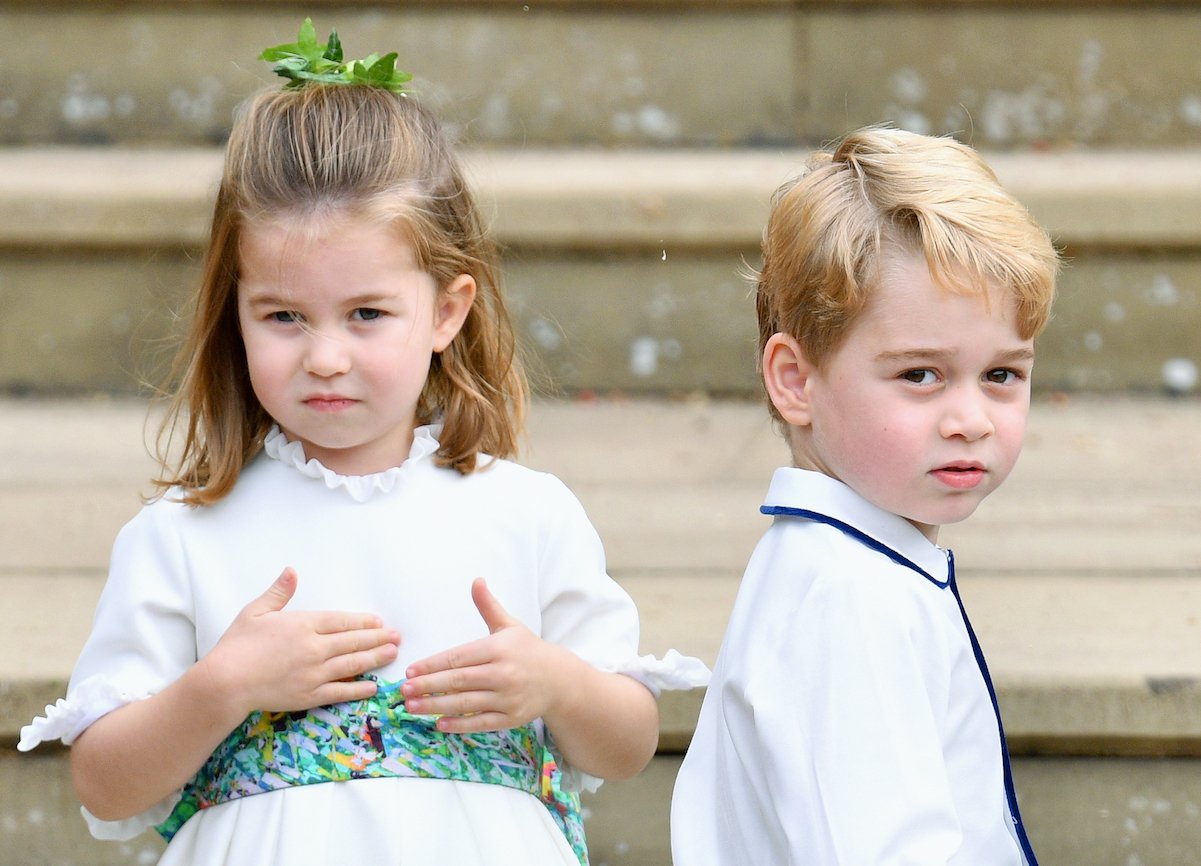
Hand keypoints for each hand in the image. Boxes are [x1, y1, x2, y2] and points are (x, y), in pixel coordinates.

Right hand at [200, 568, 400, 717]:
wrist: (225, 682)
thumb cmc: (237, 646)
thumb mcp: (255, 612)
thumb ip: (278, 592)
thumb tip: (292, 571)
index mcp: (303, 625)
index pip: (342, 621)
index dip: (363, 622)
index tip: (379, 621)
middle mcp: (314, 648)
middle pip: (353, 641)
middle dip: (378, 638)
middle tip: (397, 636)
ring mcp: (314, 673)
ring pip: (352, 664)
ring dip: (375, 658)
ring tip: (392, 653)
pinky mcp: (309, 696)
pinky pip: (340, 692)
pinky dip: (359, 689)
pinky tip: (372, 686)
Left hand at [402, 578, 574, 732]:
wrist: (559, 679)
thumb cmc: (528, 650)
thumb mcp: (509, 625)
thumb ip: (488, 606)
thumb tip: (476, 580)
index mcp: (499, 649)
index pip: (458, 657)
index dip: (432, 664)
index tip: (411, 671)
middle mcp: (503, 673)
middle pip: (458, 681)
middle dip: (428, 686)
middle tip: (403, 691)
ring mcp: (508, 698)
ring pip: (466, 703)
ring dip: (436, 706)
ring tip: (412, 707)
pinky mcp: (511, 718)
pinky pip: (480, 723)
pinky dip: (459, 724)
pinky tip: (439, 723)